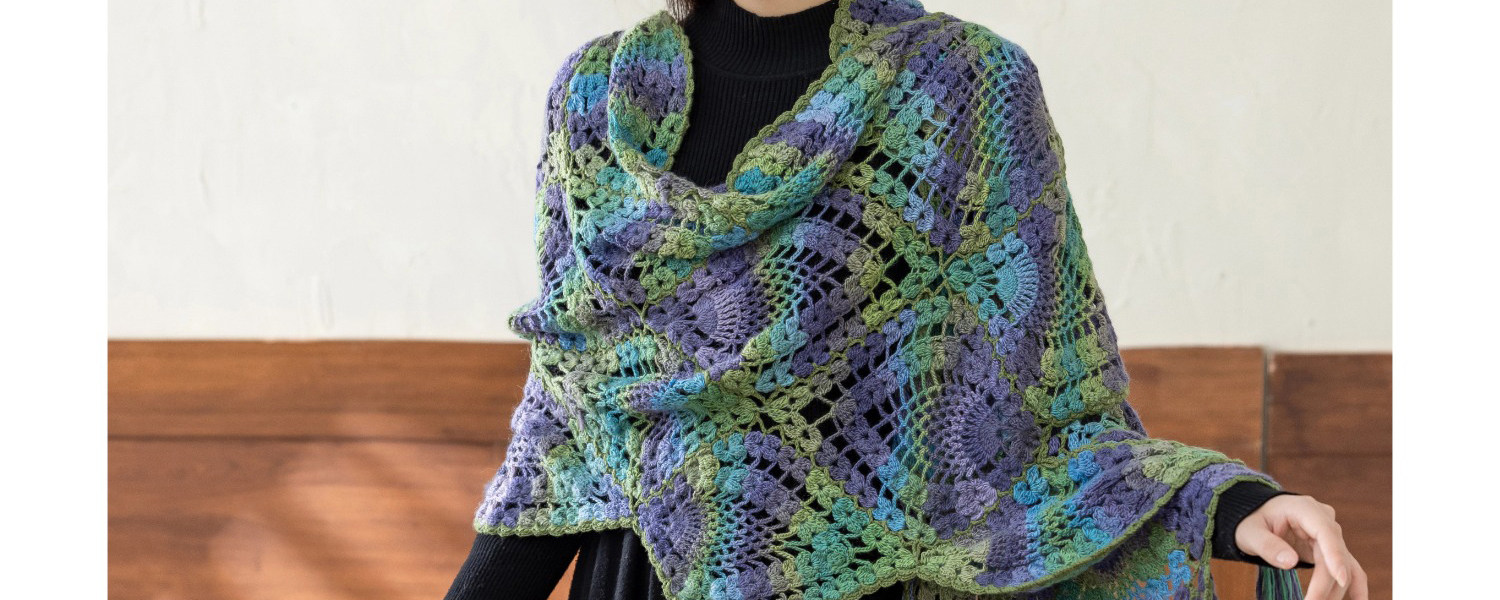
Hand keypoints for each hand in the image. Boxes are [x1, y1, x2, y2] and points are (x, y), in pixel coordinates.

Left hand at [1233, 494, 1367, 599]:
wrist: (1256, 515)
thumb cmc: (1251, 520)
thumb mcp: (1250, 532)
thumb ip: (1268, 545)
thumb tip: (1290, 563)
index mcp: (1304, 508)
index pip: (1326, 532)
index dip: (1335, 555)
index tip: (1340, 579)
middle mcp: (1324, 519)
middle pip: (1333, 555)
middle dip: (1325, 584)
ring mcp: (1330, 534)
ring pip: (1343, 565)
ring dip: (1334, 590)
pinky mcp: (1330, 549)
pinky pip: (1348, 568)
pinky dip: (1353, 586)